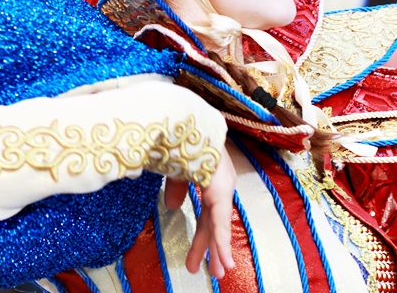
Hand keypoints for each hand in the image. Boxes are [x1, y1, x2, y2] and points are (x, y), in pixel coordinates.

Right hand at [163, 147, 236, 277]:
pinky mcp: (220, 191)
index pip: (207, 213)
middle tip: (214, 271)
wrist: (184, 123)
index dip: (203, 235)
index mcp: (210, 179)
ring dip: (218, 251)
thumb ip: (176, 189)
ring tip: (220, 271)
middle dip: (210, 248)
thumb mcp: (175, 170)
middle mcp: (220, 185)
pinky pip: (220, 222)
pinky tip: (224, 260)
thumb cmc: (179, 140)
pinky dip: (221, 242)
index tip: (197, 255)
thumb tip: (172, 207)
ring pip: (220, 226)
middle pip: (214, 223)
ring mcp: (222, 187)